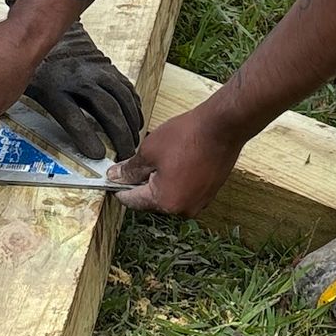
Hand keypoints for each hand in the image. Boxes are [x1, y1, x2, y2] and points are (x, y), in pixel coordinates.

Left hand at [25, 28, 143, 161]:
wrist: (43, 28)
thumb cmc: (32, 63)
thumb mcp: (20, 87)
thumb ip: (18, 109)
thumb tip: (5, 131)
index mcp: (53, 88)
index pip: (73, 117)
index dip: (86, 137)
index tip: (97, 155)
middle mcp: (78, 79)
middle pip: (106, 109)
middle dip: (119, 134)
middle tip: (124, 154)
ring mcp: (95, 70)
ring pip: (120, 97)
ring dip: (131, 120)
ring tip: (135, 140)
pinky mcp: (105, 65)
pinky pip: (124, 86)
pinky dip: (133, 103)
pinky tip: (136, 117)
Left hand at [110, 101, 243, 217]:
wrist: (223, 126)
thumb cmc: (187, 136)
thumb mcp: (149, 150)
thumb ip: (130, 169)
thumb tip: (114, 176)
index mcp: (166, 202)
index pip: (132, 201)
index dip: (119, 188)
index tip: (112, 178)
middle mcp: (183, 209)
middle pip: (151, 201)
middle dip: (141, 183)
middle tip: (135, 162)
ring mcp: (199, 202)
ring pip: (169, 195)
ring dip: (160, 181)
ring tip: (160, 158)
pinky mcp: (210, 193)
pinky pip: (185, 190)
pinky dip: (177, 179)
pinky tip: (176, 160)